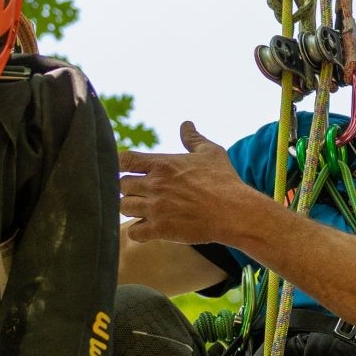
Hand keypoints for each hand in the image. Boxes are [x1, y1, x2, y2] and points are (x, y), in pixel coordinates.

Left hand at [120, 121, 257, 245]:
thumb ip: (193, 138)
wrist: (234, 211)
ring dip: (132, 208)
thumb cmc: (224, 180)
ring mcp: (155, 208)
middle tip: (143, 193)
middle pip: (121, 185)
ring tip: (145, 210)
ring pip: (123, 207)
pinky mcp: (160, 229)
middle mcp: (154, 185)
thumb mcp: (211, 153)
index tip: (131, 171)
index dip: (123, 165)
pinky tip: (149, 228)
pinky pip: (133, 232)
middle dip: (129, 189)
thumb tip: (186, 124)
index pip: (124, 160)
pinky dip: (138, 231)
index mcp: (162, 164)